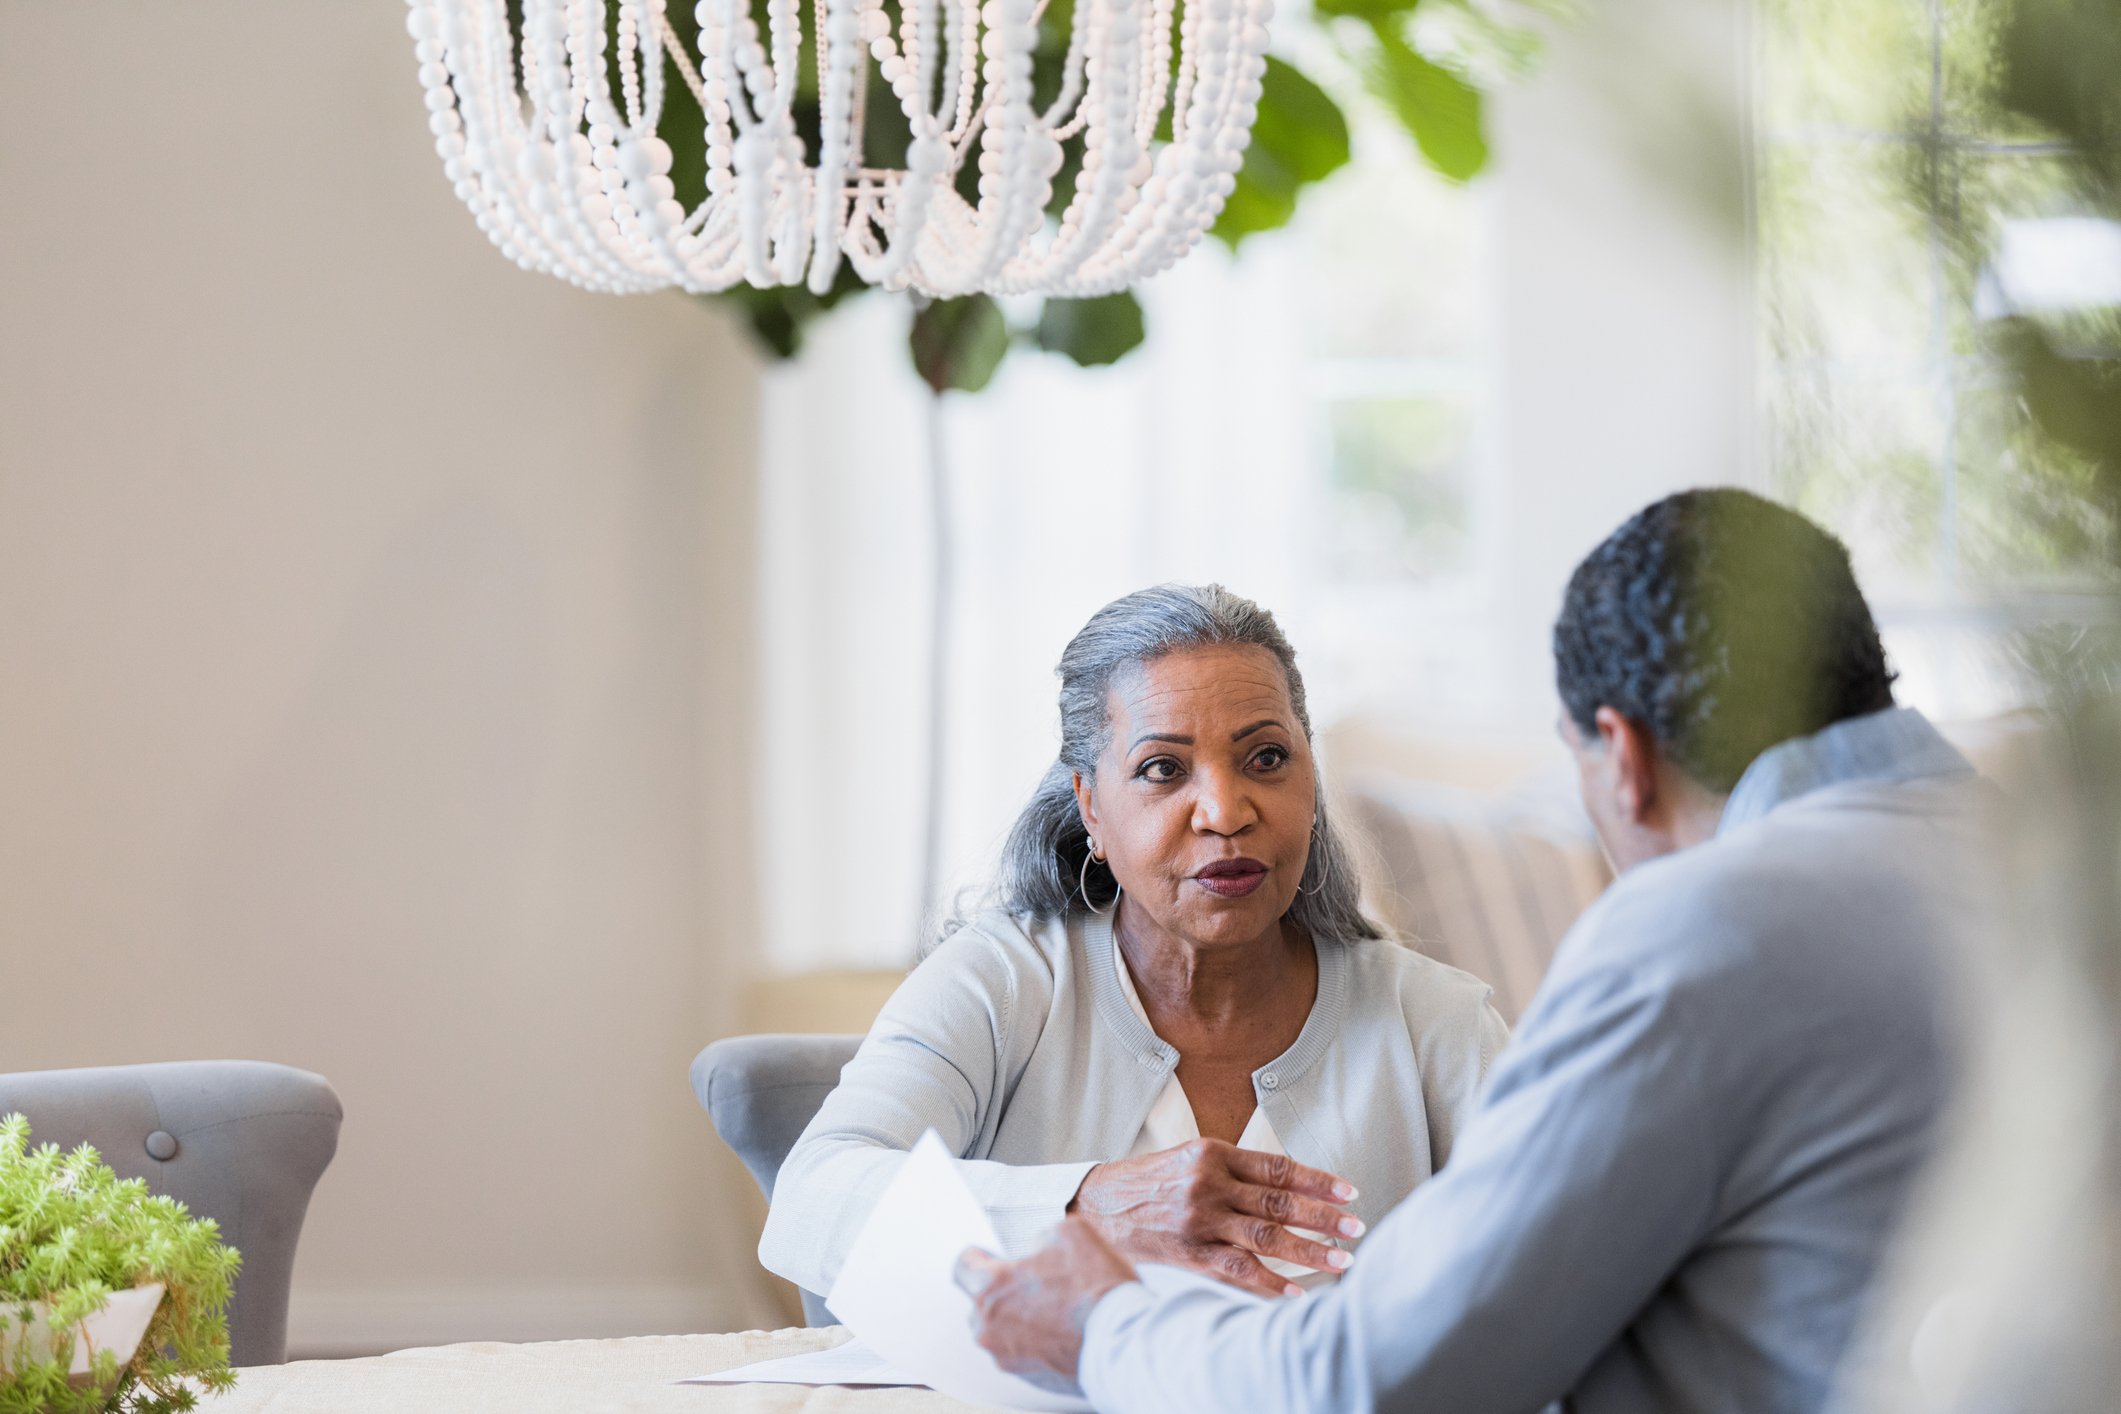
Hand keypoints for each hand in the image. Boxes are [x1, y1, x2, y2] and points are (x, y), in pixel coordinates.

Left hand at [955, 1217, 1136, 1391]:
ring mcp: (1007, 1357)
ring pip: (1000, 1330)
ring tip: (1054, 1309)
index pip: (962, 1267)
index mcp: (991, 1288)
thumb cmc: (1095, 1289)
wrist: (1122, 1341)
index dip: (977, 1256)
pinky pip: (1021, 1352)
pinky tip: (1062, 1330)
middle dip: (1002, 1291)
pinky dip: (1035, 1341)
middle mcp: (990, 1327)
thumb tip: (1038, 1247)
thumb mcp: (1069, 1233)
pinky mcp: (1028, 1377)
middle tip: (1035, 1282)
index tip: (988, 1256)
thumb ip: (1041, 1236)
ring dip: (1018, 1318)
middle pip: (980, 1302)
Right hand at [1067, 1138, 1361, 1297]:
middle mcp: (1208, 1184)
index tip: (1348, 1192)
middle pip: (1278, 1202)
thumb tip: (1291, 1185)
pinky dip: (1270, 1282)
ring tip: (1341, 1259)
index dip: (1317, 1180)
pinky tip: (1296, 1290)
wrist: (1098, 1206)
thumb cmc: (1150, 1181)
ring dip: (1308, 1250)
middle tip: (1355, 1227)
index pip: (1277, 1168)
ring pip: (1266, 1236)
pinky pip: (1238, 1270)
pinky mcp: (1190, 1253)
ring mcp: (1200, 1220)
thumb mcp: (1190, 1159)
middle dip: (1323, 1216)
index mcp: (1213, 1153)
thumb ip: (1235, 1170)